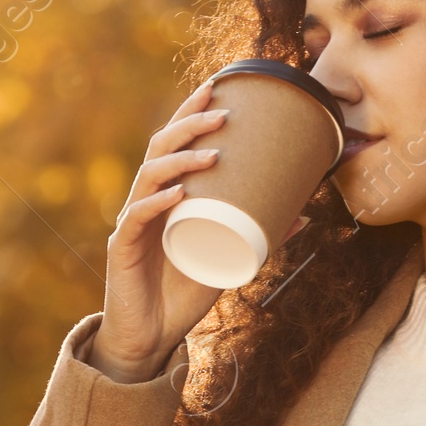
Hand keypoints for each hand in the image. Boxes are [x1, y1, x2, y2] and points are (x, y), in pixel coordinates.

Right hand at [90, 79, 310, 382]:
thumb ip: (258, 236)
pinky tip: (178, 194)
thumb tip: (303, 214)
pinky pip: (137, 218)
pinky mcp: (122, 250)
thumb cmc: (184, 295)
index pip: (174, 143)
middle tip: (223, 113)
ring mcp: (132, 223)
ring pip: (148, 177)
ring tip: (212, 153)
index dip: (191, 112)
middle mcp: (145, 200)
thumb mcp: (228, 260)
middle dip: (189, 125)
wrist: (150, 339)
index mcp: (166, 195)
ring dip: (180, 160)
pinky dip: (157, 203)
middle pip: (160, 149)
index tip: (219, 87)